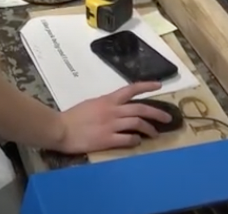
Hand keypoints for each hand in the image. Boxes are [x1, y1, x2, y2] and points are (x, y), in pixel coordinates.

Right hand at [51, 83, 171, 153]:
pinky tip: (137, 142)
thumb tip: (118, 108)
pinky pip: (127, 139)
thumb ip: (106, 105)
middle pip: (140, 108)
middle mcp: (112, 110)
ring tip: (155, 133)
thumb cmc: (73, 116)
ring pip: (137, 123)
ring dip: (149, 128)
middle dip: (157, 112)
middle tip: (167, 118)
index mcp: (108, 100)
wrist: (60, 129)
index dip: (146, 86)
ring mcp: (111, 125)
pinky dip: (135, 140)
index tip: (159, 86)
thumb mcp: (92, 104)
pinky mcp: (107, 139)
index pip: (131, 89)